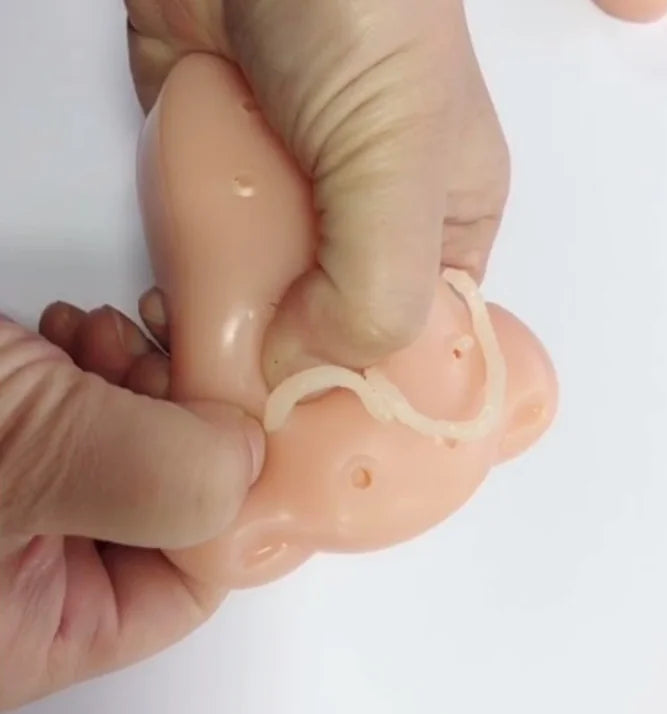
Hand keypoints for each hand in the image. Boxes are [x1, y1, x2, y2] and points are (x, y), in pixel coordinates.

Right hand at [0, 304, 262, 709]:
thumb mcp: (16, 462)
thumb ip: (148, 476)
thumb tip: (250, 461)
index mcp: (22, 630)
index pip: (186, 583)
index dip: (231, 497)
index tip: (251, 414)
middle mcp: (16, 578)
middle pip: (166, 503)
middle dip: (182, 419)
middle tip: (164, 355)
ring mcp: (9, 502)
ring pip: (131, 446)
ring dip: (141, 379)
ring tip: (104, 333)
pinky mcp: (0, 440)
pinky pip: (83, 412)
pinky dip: (96, 363)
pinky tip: (71, 329)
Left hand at [125, 0, 509, 382]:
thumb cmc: (365, 15)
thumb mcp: (400, 165)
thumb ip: (378, 286)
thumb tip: (308, 362)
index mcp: (446, 221)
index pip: (427, 333)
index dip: (385, 389)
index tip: (337, 435)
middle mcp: (370, 222)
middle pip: (339, 330)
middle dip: (300, 374)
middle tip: (259, 416)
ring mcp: (293, 208)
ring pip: (269, 307)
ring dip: (236, 341)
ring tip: (208, 368)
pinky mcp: (224, 188)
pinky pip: (209, 265)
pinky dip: (190, 299)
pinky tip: (173, 316)